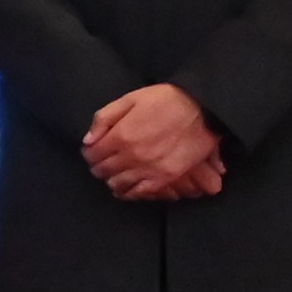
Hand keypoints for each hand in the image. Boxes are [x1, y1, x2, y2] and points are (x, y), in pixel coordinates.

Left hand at [80, 83, 226, 205]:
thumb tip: (88, 140)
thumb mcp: (130, 99)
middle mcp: (132, 155)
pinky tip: (126, 187)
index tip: (92, 151)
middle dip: (98, 166)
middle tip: (101, 162)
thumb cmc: (166, 100)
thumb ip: (104, 118)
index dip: (89, 153)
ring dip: (111, 179)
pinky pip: (139, 192)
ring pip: (118, 183)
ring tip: (113, 174)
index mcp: (121, 135)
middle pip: (103, 170)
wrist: (203, 109)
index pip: (93, 154)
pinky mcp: (165, 177)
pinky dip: (129, 192)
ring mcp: (149, 169)